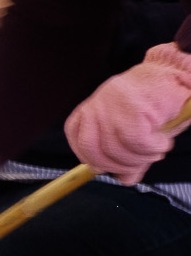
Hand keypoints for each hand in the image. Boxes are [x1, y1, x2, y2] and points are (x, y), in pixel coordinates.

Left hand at [64, 43, 190, 182]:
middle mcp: (97, 104)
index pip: (77, 138)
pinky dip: (154, 148)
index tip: (111, 165)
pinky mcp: (133, 107)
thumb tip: (125, 179)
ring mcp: (113, 104)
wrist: (179, 75)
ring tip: (156, 150)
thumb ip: (129, 155)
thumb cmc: (158, 104)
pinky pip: (137, 143)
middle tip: (141, 161)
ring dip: (141, 158)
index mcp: (93, 107)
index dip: (92, 158)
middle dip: (118, 165)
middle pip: (93, 150)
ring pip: (115, 149)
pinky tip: (162, 142)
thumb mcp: (138, 131)